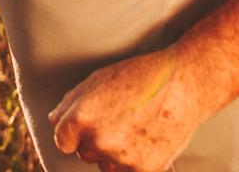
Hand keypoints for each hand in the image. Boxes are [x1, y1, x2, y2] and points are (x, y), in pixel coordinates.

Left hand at [47, 48, 202, 171]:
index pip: (63, 142)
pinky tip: (145, 140)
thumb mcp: (98, 79)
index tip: (86, 128)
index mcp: (82, 117)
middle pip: (85, 154)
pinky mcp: (145, 170)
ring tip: (134, 129)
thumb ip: (70, 102)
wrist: (184, 84)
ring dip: (114, 155)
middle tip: (118, 121)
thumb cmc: (140, 76)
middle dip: (95, 141)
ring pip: (106, 166)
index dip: (74, 134)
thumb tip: (54, 121)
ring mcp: (122, 158)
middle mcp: (99, 141)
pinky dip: (134, 162)